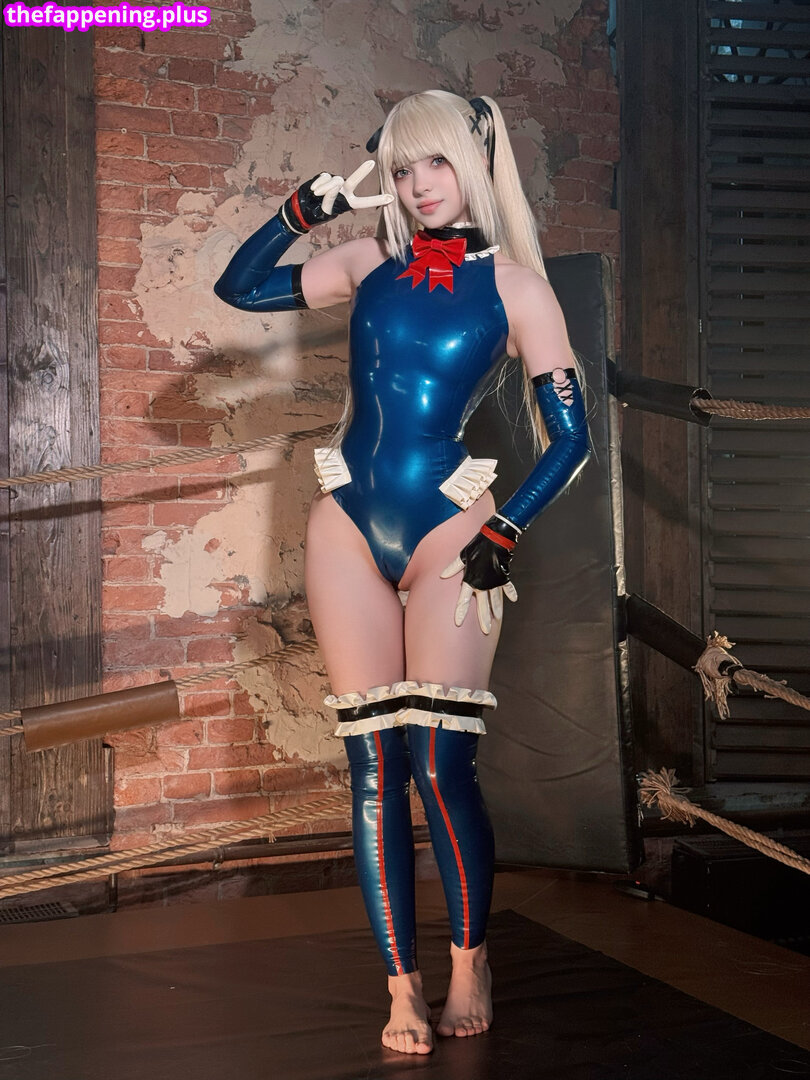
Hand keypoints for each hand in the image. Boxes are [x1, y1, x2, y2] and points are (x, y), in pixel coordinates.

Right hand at [283, 161, 392, 231]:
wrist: (304, 208)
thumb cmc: (318, 211)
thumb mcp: (326, 209)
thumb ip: (331, 198)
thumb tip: (334, 184)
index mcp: (349, 202)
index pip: (364, 202)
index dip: (377, 200)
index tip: (391, 198)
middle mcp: (344, 191)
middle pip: (353, 181)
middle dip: (361, 172)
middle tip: (371, 163)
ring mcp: (335, 182)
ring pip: (333, 182)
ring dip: (324, 189)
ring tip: (316, 195)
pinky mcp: (326, 176)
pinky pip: (323, 178)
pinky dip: (318, 184)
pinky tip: (314, 190)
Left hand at [440, 517, 519, 634]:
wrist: (496, 538)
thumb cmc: (477, 546)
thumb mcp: (462, 556)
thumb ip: (453, 568)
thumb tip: (442, 575)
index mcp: (471, 580)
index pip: (464, 599)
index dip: (460, 611)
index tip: (458, 623)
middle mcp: (483, 584)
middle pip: (483, 605)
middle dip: (484, 619)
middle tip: (486, 631)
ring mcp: (495, 581)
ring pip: (496, 599)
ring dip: (497, 610)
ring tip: (497, 619)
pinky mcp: (503, 576)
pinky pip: (507, 587)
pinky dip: (510, 592)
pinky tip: (513, 600)